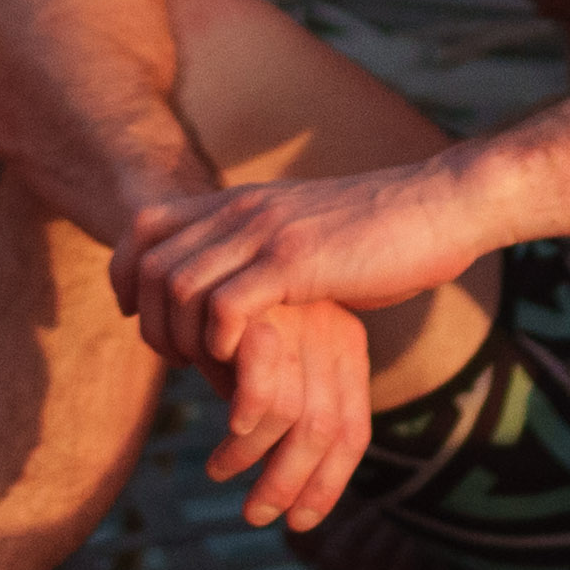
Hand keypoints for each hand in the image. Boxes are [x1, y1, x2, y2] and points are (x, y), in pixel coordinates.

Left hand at [117, 149, 497, 380]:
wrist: (441, 206)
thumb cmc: (384, 232)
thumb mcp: (306, 232)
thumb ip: (267, 248)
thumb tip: (244, 284)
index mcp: (240, 202)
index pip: (144, 225)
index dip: (127, 273)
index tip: (139, 314)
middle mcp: (241, 210)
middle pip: (149, 263)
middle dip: (151, 321)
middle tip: (177, 358)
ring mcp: (266, 233)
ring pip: (177, 286)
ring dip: (181, 338)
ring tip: (205, 367)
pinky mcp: (295, 262)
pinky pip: (223, 304)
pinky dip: (216, 342)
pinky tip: (237, 362)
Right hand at [198, 293, 388, 531]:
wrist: (209, 213)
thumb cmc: (238, 286)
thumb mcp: (273, 339)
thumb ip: (273, 385)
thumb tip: (265, 457)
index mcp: (343, 343)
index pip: (351, 431)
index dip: (328, 482)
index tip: (301, 520)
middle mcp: (333, 332)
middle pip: (333, 433)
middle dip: (293, 484)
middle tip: (258, 516)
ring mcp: (302, 317)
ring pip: (302, 420)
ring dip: (259, 461)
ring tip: (222, 472)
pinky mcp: (264, 304)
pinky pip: (264, 386)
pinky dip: (247, 415)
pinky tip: (228, 423)